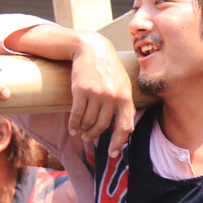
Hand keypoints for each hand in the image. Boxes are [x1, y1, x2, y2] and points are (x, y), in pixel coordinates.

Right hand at [68, 33, 133, 157]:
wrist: (92, 49)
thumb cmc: (109, 70)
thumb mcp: (124, 85)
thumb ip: (126, 105)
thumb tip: (129, 129)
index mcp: (126, 97)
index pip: (125, 127)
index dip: (118, 142)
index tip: (112, 154)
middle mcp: (113, 97)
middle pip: (102, 126)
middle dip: (94, 135)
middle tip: (88, 138)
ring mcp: (97, 94)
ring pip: (88, 122)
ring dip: (83, 130)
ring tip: (81, 132)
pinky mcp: (81, 90)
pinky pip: (77, 115)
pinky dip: (74, 125)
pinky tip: (73, 128)